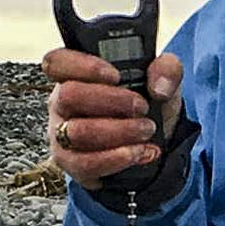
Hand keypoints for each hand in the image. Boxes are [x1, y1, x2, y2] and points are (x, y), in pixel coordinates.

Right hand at [42, 47, 184, 191]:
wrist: (153, 142)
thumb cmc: (145, 104)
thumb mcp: (162, 80)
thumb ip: (166, 69)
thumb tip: (159, 87)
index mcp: (75, 74)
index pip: (57, 62)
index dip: (83, 66)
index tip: (116, 75)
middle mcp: (61, 102)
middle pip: (69, 95)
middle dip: (112, 101)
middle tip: (142, 107)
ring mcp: (62, 134)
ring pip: (77, 132)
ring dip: (119, 132)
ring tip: (146, 130)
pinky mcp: (72, 163)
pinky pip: (84, 163)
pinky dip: (116, 158)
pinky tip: (140, 152)